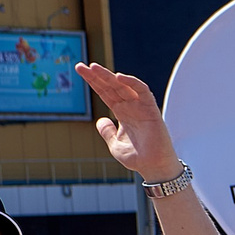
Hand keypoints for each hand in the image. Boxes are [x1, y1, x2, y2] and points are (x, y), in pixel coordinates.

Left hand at [79, 62, 178, 180]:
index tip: (80, 70)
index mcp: (122, 112)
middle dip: (97, 75)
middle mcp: (131, 107)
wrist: (154, 168)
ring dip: (109, 76)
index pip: (105, 92)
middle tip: (83, 66)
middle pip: (112, 86)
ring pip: (124, 85)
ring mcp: (141, 107)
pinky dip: (132, 82)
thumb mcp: (114, 144)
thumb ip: (106, 131)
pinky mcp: (151, 110)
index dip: (93, 81)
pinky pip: (143, 91)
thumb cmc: (138, 158)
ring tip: (94, 68)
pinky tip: (119, 77)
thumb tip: (100, 120)